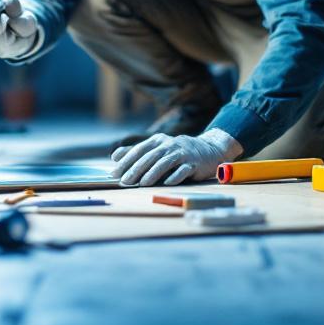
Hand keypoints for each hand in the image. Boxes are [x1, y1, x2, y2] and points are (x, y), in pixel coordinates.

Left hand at [110, 128, 242, 186]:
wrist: (209, 150)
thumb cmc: (178, 152)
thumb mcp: (158, 148)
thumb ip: (137, 152)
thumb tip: (115, 156)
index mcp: (158, 141)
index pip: (139, 150)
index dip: (126, 162)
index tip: (114, 173)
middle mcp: (169, 145)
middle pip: (150, 157)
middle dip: (136, 170)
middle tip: (125, 181)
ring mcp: (182, 153)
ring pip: (165, 163)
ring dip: (153, 174)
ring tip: (143, 183)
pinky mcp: (194, 163)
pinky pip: (183, 170)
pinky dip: (175, 176)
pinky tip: (167, 184)